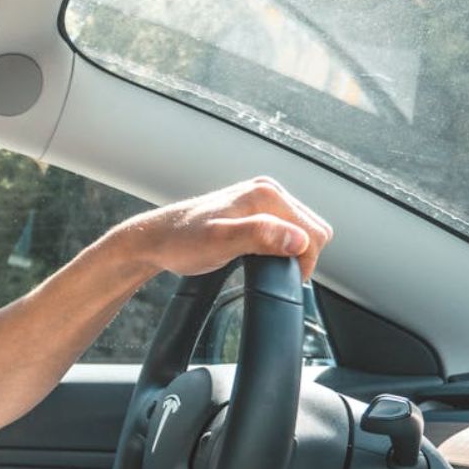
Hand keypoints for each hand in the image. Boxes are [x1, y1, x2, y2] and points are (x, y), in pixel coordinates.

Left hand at [124, 177, 332, 281]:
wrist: (155, 240)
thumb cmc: (181, 242)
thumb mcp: (220, 242)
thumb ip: (260, 236)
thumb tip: (298, 239)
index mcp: (266, 194)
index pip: (314, 232)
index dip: (304, 261)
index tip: (282, 278)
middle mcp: (267, 190)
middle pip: (312, 229)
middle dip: (299, 256)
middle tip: (270, 273)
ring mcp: (260, 198)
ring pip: (299, 230)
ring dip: (289, 251)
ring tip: (261, 264)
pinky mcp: (252, 209)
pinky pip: (283, 229)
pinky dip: (278, 246)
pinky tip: (257, 256)